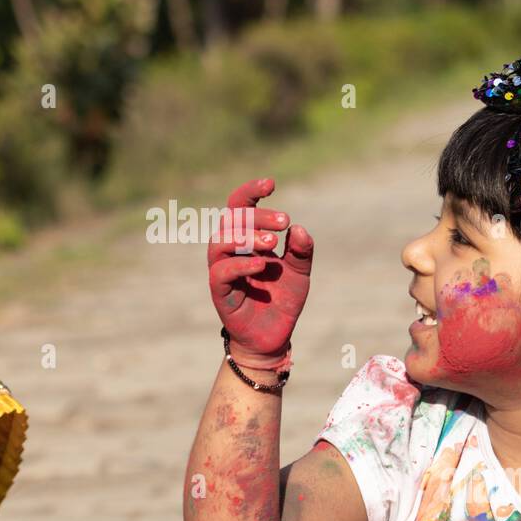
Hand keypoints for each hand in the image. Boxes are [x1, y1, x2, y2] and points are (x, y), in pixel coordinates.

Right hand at [207, 177, 313, 362]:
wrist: (274, 337)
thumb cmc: (281, 300)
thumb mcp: (299, 272)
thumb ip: (301, 250)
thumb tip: (297, 229)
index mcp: (246, 240)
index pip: (239, 207)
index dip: (251, 192)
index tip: (271, 184)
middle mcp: (230, 252)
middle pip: (230, 220)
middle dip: (257, 216)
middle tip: (284, 221)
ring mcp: (223, 272)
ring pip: (219, 243)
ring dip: (246, 237)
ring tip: (273, 243)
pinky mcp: (221, 294)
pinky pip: (221, 274)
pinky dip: (240, 265)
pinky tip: (263, 264)